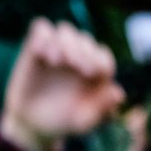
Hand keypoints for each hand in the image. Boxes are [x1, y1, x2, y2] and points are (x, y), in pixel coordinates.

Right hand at [0, 20, 124, 150]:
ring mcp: (58, 49)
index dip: (99, 60)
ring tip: (55, 60)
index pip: (103, 57)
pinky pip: (41, 27)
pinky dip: (42, 35)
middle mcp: (79, 57)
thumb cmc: (63, 122)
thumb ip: (101, 108)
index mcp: (96, 73)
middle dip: (81, 50)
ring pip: (65, 30)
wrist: (32, 122)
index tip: (90, 72)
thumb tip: (119, 94)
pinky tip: (39, 52)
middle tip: (73, 64)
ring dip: (63, 42)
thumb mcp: (83, 121)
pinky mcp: (36, 45)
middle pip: (85, 40)